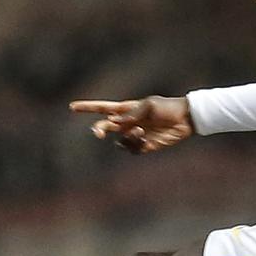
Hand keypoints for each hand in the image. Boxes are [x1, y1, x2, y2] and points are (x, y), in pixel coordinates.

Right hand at [69, 96, 193, 154]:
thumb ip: (131, 114)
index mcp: (126, 109)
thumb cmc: (166, 107)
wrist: (184, 119)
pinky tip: (146, 139)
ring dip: (127, 137)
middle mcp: (128, 123)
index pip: (102, 108)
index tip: (72, 107)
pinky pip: (132, 149)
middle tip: (98, 133)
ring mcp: (134, 135)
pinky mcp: (144, 146)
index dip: (87, 108)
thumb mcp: (149, 105)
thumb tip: (115, 121)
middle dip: (99, 129)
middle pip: (105, 126)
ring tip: (141, 131)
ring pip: (119, 141)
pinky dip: (136, 145)